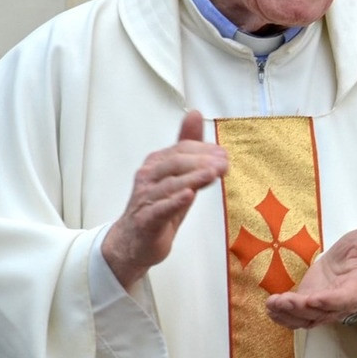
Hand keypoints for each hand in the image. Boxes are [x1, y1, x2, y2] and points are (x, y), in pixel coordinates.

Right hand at [102, 110, 227, 289]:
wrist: (132, 243)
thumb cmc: (158, 205)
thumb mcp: (177, 175)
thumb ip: (188, 147)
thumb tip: (194, 114)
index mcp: (157, 163)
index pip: (182, 149)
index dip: (204, 150)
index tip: (224, 154)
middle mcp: (148, 177)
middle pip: (176, 163)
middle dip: (202, 161)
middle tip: (224, 164)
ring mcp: (145, 198)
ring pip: (170, 184)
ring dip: (193, 178)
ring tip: (213, 174)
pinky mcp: (146, 220)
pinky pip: (160, 209)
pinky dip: (174, 202)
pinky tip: (188, 196)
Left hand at [265, 222, 356, 328]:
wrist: (351, 260)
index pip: (344, 300)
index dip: (330, 302)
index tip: (314, 299)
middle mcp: (341, 303)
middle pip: (322, 313)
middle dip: (302, 309)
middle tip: (286, 301)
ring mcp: (324, 307)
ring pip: (307, 318)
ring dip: (289, 314)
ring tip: (273, 304)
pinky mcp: (310, 305)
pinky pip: (297, 316)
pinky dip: (283, 315)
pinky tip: (270, 307)